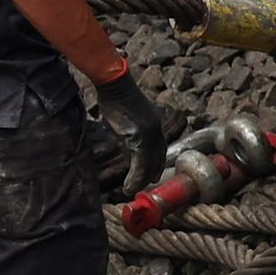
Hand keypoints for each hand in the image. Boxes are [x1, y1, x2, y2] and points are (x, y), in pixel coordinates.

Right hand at [96, 72, 170, 195]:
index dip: (157, 162)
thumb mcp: (128, 119)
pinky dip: (135, 176)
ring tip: (131, 190)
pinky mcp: (139, 135)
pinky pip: (140, 161)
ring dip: (140, 180)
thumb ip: (131, 134)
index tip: (154, 174)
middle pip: (157, 157)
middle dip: (151, 173)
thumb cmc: (116, 98)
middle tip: (144, 185)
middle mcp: (157, 128)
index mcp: (155, 122)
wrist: (115, 84)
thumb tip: (128, 149)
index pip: (160, 148)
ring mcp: (150, 132)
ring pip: (149, 163)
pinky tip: (129, 185)